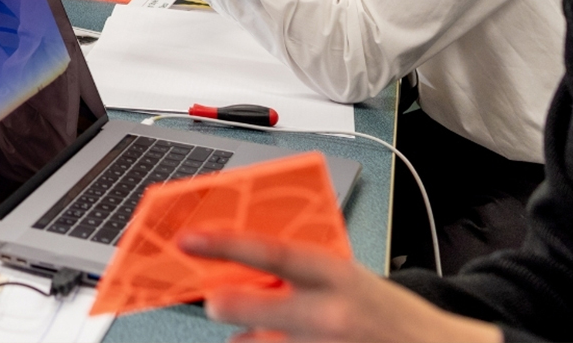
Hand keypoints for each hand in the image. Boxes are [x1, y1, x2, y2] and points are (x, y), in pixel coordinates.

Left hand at [181, 232, 502, 342]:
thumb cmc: (384, 310)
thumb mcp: (345, 275)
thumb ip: (298, 272)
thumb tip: (241, 269)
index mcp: (334, 275)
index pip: (269, 253)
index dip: (223, 244)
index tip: (188, 239)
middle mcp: (325, 315)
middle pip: (243, 309)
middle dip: (220, 302)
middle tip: (215, 298)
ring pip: (252, 342)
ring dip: (251, 334)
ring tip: (274, 326)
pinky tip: (288, 340)